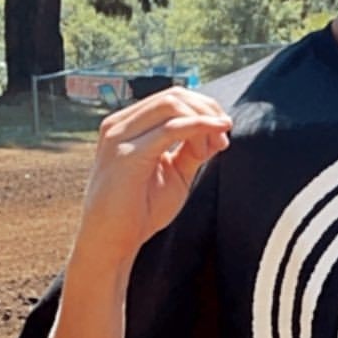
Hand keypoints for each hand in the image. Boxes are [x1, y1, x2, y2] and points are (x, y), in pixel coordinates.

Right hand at [73, 88, 231, 271]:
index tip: (223, 131)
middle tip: (225, 134)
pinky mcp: (127, 154)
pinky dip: (199, 128)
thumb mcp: (174, 172)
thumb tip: (217, 128)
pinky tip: (217, 138)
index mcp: (127, 126)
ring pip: (173, 105)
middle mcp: (119, 125)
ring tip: (217, 147)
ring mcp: (119, 137)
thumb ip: (191, 148)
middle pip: (173, 95)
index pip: (170, 98)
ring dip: (203, 121)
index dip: (203, 108)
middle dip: (207, 109)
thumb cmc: (140, 211)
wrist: (111, 242)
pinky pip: (171, 129)